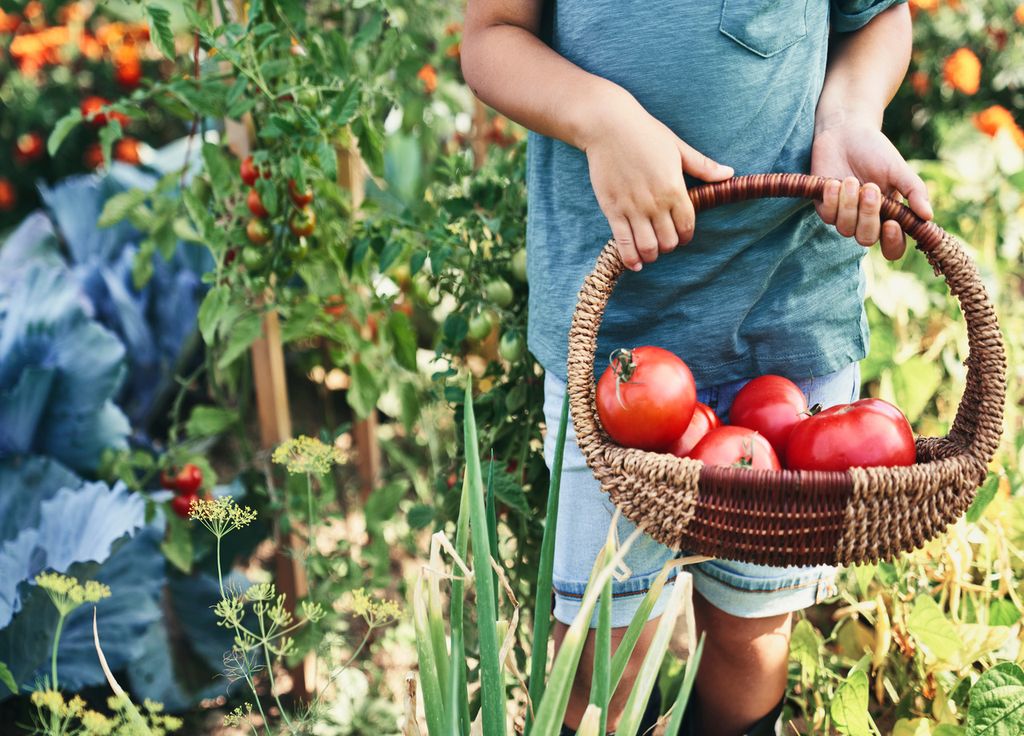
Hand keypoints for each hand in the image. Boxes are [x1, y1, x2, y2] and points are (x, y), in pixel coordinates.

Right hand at [582, 89, 733, 270]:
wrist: (609, 126)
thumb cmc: (645, 133)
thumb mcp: (678, 147)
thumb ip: (702, 166)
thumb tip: (729, 174)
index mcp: (674, 188)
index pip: (687, 226)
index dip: (687, 236)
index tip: (682, 235)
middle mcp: (655, 203)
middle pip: (669, 241)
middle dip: (669, 245)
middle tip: (664, 240)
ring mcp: (632, 208)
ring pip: (647, 247)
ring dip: (651, 254)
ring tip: (650, 250)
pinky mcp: (612, 210)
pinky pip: (623, 243)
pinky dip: (630, 258)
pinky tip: (634, 263)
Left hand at [811, 120, 932, 259]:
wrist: (845, 133)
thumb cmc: (875, 151)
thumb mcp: (898, 170)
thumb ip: (914, 191)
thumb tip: (928, 216)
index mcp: (890, 215)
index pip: (893, 246)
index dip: (892, 243)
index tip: (892, 224)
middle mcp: (867, 220)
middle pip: (867, 239)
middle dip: (868, 216)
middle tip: (870, 188)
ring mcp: (844, 216)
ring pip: (845, 229)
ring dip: (849, 204)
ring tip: (851, 180)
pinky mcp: (824, 207)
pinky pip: (828, 215)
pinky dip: (832, 199)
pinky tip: (833, 182)